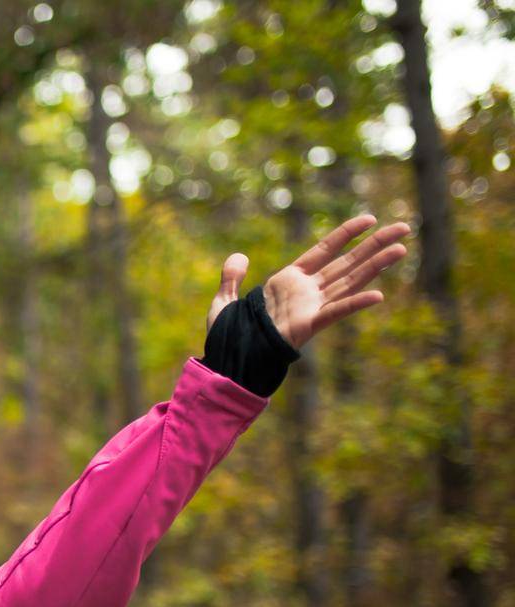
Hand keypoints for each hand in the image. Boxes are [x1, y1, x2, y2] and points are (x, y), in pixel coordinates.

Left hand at [205, 213, 410, 348]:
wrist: (227, 363)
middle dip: (375, 245)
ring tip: (401, 248)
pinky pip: (335, 312)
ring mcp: (311, 307)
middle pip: (348, 262)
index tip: (369, 219)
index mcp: (288, 281)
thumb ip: (232, 278)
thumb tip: (239, 257)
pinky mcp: (309, 325)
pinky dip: (355, 304)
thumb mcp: (225, 301)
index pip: (324, 250)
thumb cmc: (228, 338)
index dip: (346, 234)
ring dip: (376, 266)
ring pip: (350, 281)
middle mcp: (306, 292)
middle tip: (404, 228)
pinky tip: (379, 295)